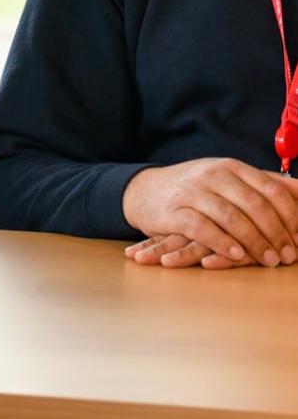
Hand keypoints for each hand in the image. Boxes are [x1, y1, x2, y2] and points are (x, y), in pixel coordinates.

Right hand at [121, 158, 297, 268]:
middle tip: (288, 256)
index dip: (290, 216)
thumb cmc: (195, 189)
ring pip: (231, 217)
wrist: (144, 190)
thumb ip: (262, 184)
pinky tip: (237, 255)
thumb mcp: (228, 179)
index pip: (271, 189)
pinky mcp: (174, 211)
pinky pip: (203, 228)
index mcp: (231, 167)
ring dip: (255, 242)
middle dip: (276, 234)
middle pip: (254, 205)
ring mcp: (192, 192)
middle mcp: (212, 175)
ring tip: (269, 261)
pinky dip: (223, 243)